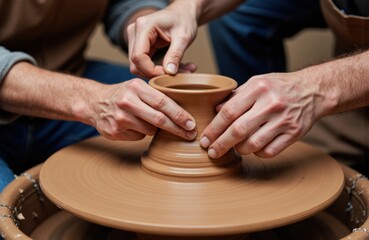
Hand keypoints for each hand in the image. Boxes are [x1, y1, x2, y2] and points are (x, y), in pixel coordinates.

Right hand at [92, 78, 196, 140]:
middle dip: (177, 128)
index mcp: (135, 87)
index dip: (179, 115)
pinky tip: (133, 125)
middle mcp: (126, 102)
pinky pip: (139, 137)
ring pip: (150, 130)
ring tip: (146, 120)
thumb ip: (158, 94)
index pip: (163, 102)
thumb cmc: (124, 94)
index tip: (192, 123)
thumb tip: (188, 105)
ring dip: (155, 129)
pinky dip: (142, 133)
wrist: (95, 103)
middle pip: (159, 119)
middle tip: (191, 134)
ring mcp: (119, 118)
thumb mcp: (139, 86)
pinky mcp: (114, 132)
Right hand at [127, 1, 197, 78]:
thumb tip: (169, 72)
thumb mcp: (183, 37)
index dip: (151, 70)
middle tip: (176, 75)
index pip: (138, 56)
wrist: (183, 13)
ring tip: (180, 70)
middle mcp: (134, 32)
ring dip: (158, 73)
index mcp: (143, 26)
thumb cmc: (184, 20)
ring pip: (139, 66)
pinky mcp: (140, 45)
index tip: (168, 75)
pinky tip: (175, 68)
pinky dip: (159, 69)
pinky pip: (145, 64)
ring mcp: (135, 39)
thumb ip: (175, 55)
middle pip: (135, 63)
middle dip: (155, 73)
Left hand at [199, 72, 323, 157]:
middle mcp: (271, 104)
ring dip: (239, 150)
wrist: (313, 91)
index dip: (214, 128)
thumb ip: (236, 96)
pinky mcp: (294, 134)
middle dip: (221, 144)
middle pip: (238, 130)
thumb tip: (214, 110)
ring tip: (234, 148)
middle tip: (211, 152)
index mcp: (258, 88)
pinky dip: (257, 153)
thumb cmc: (279, 87)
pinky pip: (269, 151)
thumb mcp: (257, 82)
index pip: (229, 112)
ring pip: (253, 144)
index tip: (205, 139)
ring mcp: (284, 120)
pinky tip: (253, 148)